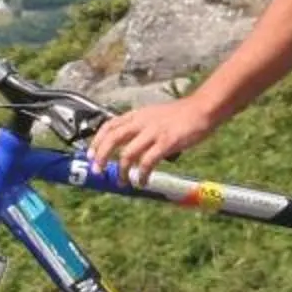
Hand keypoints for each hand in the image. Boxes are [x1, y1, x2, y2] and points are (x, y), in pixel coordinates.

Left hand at [85, 96, 217, 188]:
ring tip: (123, 181)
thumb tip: (128, 147)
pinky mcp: (166, 142)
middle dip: (101, 156)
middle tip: (97, 171)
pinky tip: (142, 181)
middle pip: (113, 138)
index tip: (90, 155)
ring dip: (122, 171)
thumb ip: (140, 128)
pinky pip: (148, 162)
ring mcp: (153, 132)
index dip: (97, 141)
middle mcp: (142, 122)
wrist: (201, 109)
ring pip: (128, 153)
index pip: (109, 125)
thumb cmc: (180, 115)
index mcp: (137, 115)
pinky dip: (141, 174)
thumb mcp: (154, 116)